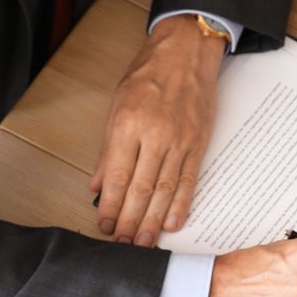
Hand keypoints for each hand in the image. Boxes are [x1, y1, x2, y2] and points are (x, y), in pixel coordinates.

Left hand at [91, 15, 225, 245]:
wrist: (185, 53)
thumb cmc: (148, 74)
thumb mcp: (117, 106)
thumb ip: (108, 150)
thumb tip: (98, 185)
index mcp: (128, 126)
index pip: (118, 177)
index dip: (111, 207)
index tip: (105, 226)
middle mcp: (155, 136)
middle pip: (141, 190)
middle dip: (130, 221)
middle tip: (123, 244)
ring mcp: (179, 141)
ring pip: (164, 190)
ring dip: (154, 221)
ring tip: (145, 242)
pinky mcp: (198, 143)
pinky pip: (189, 180)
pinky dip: (180, 204)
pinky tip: (172, 222)